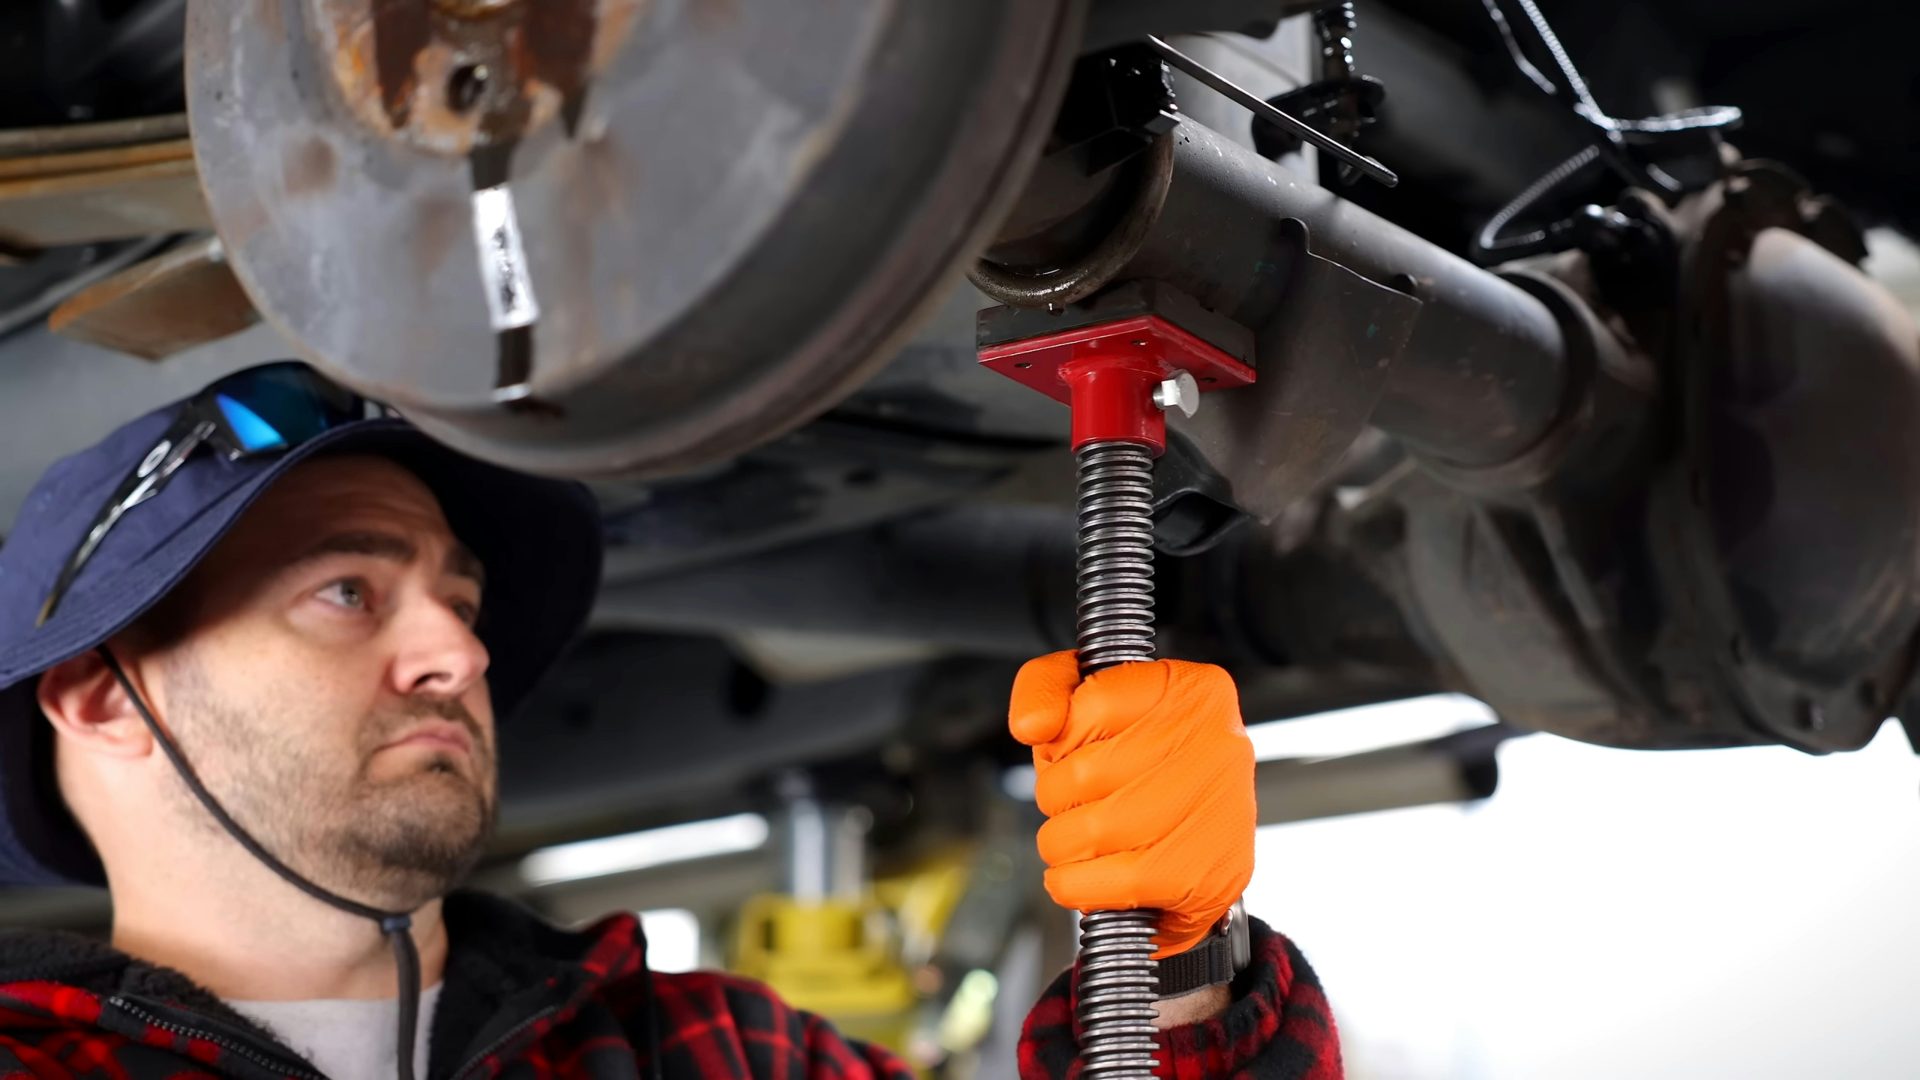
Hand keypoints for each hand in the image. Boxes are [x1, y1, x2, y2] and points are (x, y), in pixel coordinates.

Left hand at [1009, 651, 1255, 957]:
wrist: (1198, 847)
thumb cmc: (1137, 767)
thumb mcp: (1086, 699)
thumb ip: (1045, 687)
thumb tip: (1032, 725)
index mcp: (1192, 690)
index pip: (1095, 702)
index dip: (1064, 737)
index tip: (1075, 749)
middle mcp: (1217, 744)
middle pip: (1084, 773)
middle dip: (1057, 796)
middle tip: (1078, 802)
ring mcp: (1217, 813)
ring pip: (1090, 831)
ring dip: (1063, 843)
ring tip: (1085, 837)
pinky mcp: (1206, 876)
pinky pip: (1108, 884)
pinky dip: (1076, 884)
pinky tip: (1091, 872)